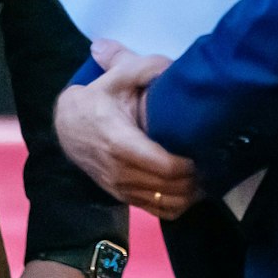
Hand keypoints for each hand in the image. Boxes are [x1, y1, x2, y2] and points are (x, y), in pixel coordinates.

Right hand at [54, 40, 198, 219]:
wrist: (65, 127)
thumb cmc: (94, 101)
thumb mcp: (115, 78)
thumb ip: (143, 68)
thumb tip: (172, 66)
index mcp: (120, 142)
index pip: (165, 167)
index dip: (190, 164)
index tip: (203, 150)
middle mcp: (120, 171)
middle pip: (170, 187)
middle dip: (196, 179)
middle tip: (212, 162)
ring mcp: (121, 188)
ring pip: (166, 203)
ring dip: (189, 194)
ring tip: (204, 176)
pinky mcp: (122, 197)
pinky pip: (157, 212)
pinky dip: (176, 204)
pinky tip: (187, 190)